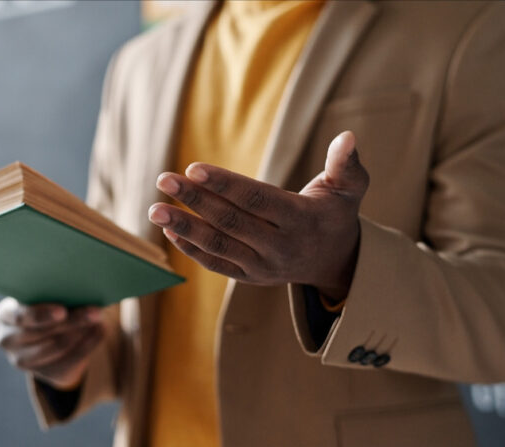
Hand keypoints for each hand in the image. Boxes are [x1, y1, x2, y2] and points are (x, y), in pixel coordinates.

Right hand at [0, 298, 104, 389]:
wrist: (48, 330)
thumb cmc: (47, 301)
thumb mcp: (44, 293)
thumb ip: (55, 290)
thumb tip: (80, 286)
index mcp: (5, 314)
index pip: (21, 317)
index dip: (42, 315)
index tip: (63, 311)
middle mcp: (8, 340)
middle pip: (44, 333)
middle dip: (73, 321)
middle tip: (96, 312)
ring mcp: (24, 361)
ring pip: (58, 347)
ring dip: (82, 333)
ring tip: (99, 320)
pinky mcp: (45, 375)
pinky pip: (70, 363)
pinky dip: (88, 345)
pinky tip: (99, 332)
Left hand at [148, 131, 368, 300]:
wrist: (335, 261)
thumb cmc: (335, 213)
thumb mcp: (348, 189)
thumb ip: (345, 164)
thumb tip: (348, 136)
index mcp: (300, 220)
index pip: (256, 200)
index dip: (224, 184)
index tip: (193, 169)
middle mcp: (279, 247)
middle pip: (230, 222)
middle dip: (195, 200)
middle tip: (164, 179)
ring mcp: (262, 266)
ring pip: (219, 246)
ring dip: (184, 227)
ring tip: (155, 208)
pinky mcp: (249, 277)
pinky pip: (217, 264)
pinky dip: (192, 250)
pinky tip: (169, 229)